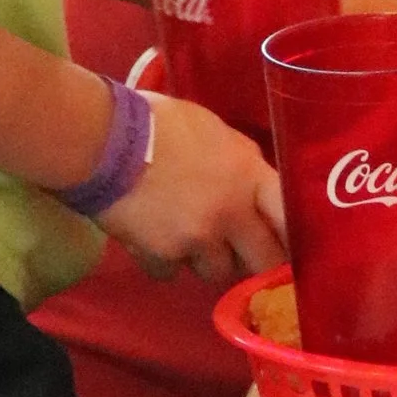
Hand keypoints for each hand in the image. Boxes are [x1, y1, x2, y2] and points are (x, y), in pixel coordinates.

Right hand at [104, 90, 287, 286]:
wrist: (102, 139)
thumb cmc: (159, 123)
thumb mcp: (215, 132)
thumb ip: (240, 164)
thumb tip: (251, 188)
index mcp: (248, 175)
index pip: (291, 220)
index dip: (294, 237)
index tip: (290, 245)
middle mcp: (230, 214)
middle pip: (262, 262)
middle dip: (253, 260)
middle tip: (242, 252)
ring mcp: (196, 240)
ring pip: (217, 272)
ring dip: (205, 260)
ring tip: (185, 234)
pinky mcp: (161, 256)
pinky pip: (172, 273)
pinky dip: (165, 262)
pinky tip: (152, 237)